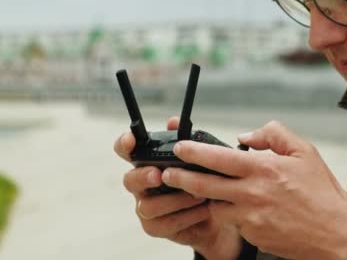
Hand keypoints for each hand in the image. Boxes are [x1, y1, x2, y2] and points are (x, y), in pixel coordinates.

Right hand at [113, 117, 242, 259]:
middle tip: (159, 174)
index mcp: (149, 163)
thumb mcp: (201, 158)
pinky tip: (204, 209)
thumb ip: (186, 140)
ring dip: (175, 199)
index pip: (126, 151)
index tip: (131, 140)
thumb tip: (173, 122)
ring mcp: (147, 208)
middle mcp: (142, 186)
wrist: (220, 212)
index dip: (124, 144)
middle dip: (143, 176)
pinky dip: (187, 215)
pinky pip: (164, 224)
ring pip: (148, 206)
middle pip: (129, 180)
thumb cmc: (204, 179)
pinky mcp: (156, 227)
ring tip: (198, 194)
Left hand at [161, 121, 346, 259]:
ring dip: (210, 198)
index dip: (194, 152)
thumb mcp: (305, 152)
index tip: (179, 147)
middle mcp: (252, 194)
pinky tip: (243, 209)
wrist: (336, 234)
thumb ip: (274, 135)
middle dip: (180, 178)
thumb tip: (245, 136)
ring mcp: (251, 218)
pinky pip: (234, 222)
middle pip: (204, 186)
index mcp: (263, 169)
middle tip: (167, 173)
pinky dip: (233, 213)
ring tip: (209, 191)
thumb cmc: (322, 192)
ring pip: (216, 206)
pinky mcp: (253, 236)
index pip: (218, 158)